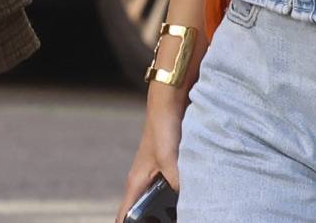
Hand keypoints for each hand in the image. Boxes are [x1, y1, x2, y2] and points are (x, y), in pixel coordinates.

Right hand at [115, 82, 187, 221]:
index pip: (125, 214)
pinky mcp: (167, 167)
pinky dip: (176, 196)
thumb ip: (175, 180)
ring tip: (182, 213)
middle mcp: (142, 180)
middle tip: (166, 221)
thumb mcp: (168, 157)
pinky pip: (170, 188)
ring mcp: (154, 174)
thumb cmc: (161, 128)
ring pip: (157, 199)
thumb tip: (188, 199)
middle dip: (151, 219)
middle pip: (142, 210)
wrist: (169, 104)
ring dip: (165, 208)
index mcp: (136, 182)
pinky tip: (190, 199)